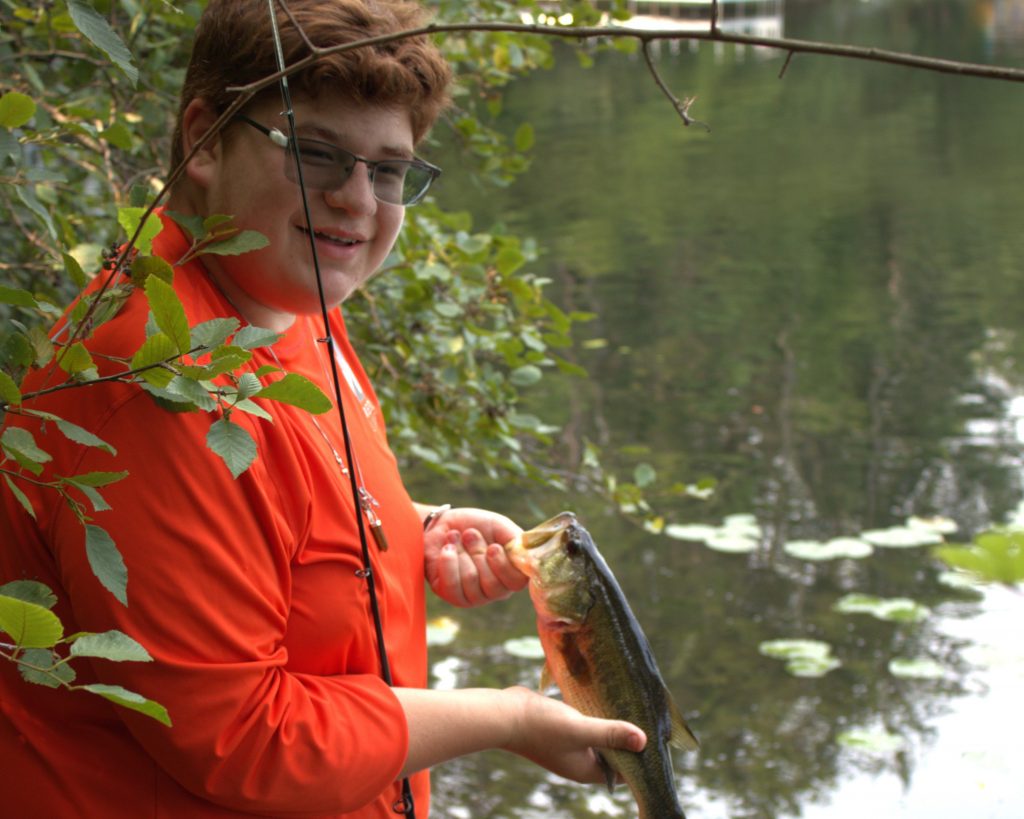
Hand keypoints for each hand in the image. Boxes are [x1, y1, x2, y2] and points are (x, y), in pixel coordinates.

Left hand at [424, 506, 527, 606]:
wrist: (441, 523)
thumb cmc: (474, 525)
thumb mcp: (500, 526)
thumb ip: (516, 540)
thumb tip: (527, 555)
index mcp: (512, 573)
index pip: (517, 582)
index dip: (504, 566)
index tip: (493, 546)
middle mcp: (496, 590)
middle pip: (493, 584)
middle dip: (478, 552)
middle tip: (469, 534)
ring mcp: (474, 596)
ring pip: (471, 581)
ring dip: (461, 552)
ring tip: (455, 537)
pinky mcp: (452, 596)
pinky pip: (452, 586)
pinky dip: (448, 561)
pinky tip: (447, 548)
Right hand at [501, 686, 646, 784]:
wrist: (505, 715)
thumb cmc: (541, 726)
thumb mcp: (580, 729)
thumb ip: (610, 734)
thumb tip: (643, 741)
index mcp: (587, 771)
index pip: (623, 772)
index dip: (639, 758)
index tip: (654, 738)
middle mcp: (581, 762)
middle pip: (614, 755)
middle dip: (628, 740)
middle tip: (647, 718)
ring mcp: (570, 747)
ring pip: (601, 739)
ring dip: (613, 726)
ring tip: (632, 707)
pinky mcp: (563, 731)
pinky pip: (588, 727)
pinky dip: (598, 718)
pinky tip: (606, 701)